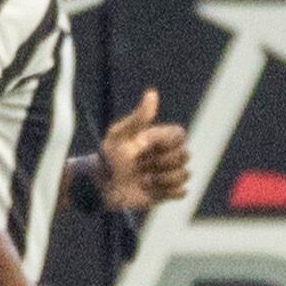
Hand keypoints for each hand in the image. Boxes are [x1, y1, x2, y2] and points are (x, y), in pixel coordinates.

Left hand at [101, 86, 190, 210]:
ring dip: (162, 179)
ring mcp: (168, 174)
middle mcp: (166, 155)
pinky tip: (150, 190)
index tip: (146, 145)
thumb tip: (152, 93)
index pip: (180, 135)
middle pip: (185, 155)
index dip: (167, 141)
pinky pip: (182, 192)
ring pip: (184, 174)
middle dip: (162, 162)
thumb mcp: (121, 135)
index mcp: (159, 139)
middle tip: (141, 165)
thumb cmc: (108, 156)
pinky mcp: (167, 193)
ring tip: (142, 180)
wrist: (99, 186)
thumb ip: (139, 117)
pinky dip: (167, 192)